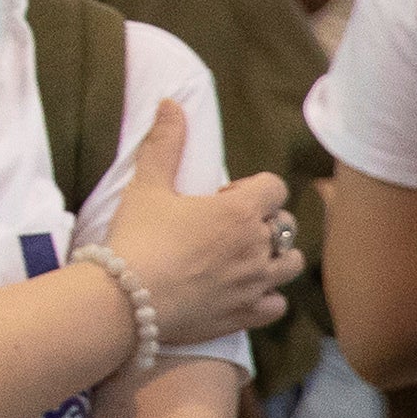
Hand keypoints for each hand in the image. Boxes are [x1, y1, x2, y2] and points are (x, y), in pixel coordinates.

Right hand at [97, 98, 299, 345]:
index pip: (274, 187)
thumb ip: (165, 143)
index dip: (252, 188)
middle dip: (264, 221)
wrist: (126, 301)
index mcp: (239, 211)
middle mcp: (257, 247)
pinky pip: (277, 305)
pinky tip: (242, 291)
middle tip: (225, 227)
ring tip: (243, 257)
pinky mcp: (246, 315)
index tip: (220, 196)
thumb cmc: (136, 238)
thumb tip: (171, 102)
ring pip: (290, 265)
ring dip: (274, 257)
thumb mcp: (146, 185)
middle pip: (286, 226)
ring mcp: (255, 284)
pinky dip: (267, 297)